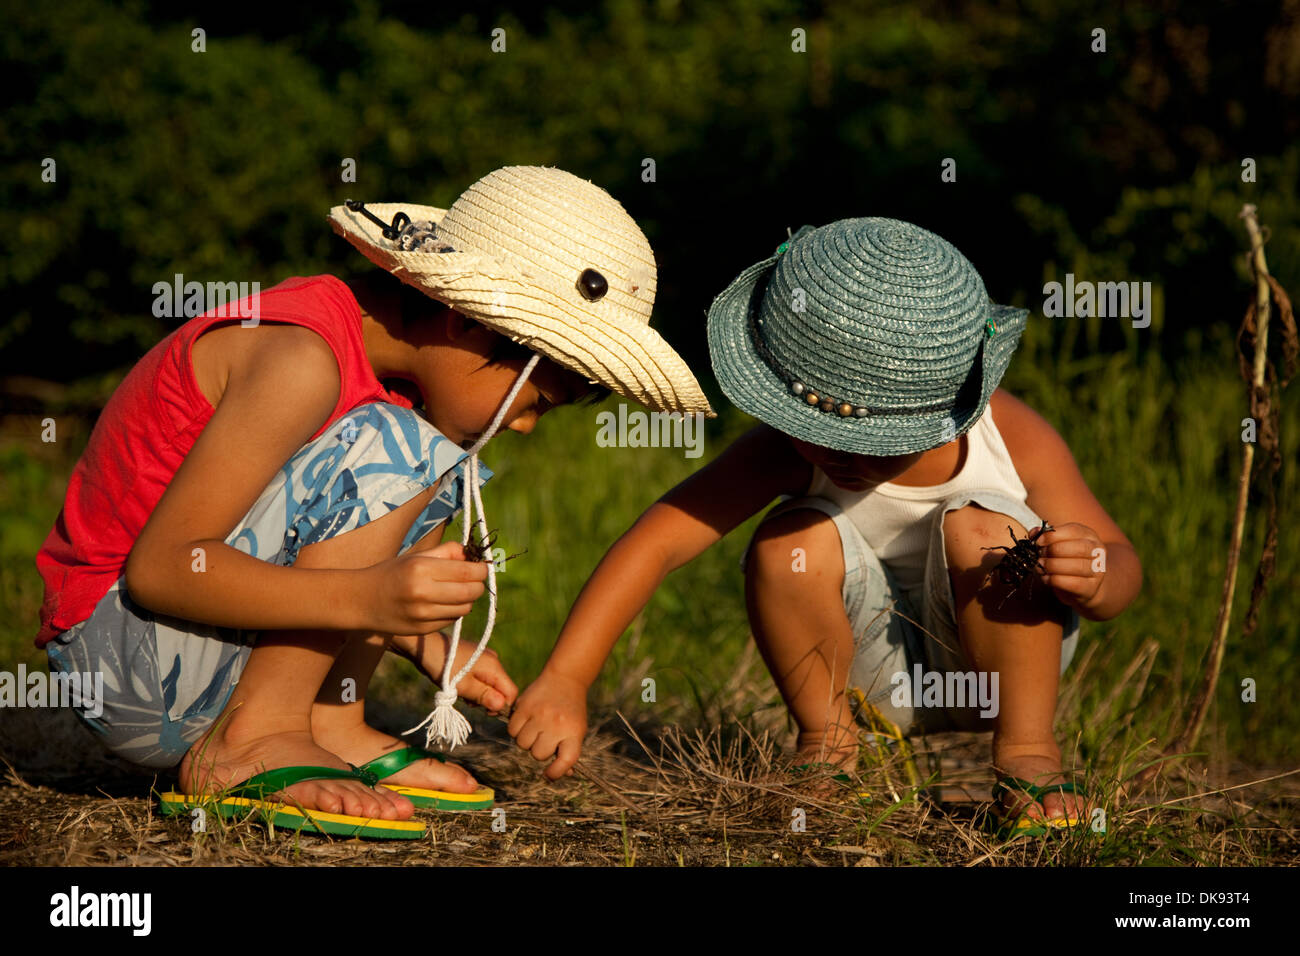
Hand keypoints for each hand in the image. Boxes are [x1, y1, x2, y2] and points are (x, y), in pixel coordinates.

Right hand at [365, 541, 487, 635]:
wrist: (360, 601)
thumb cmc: (391, 573)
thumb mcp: (415, 556)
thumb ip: (446, 552)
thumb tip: (472, 555)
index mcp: (421, 569)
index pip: (467, 572)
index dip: (481, 570)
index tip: (482, 567)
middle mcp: (422, 593)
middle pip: (470, 592)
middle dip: (478, 585)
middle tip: (473, 579)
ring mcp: (422, 615)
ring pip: (465, 608)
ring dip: (467, 599)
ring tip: (456, 591)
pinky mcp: (422, 630)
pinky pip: (451, 620)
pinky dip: (454, 611)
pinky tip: (442, 603)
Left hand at [395, 632, 517, 714]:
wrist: (426, 646)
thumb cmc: (443, 666)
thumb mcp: (463, 686)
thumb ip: (484, 696)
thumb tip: (502, 706)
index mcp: (494, 666)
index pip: (511, 692)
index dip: (502, 706)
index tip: (484, 712)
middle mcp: (493, 661)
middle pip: (501, 689)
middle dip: (487, 700)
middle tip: (468, 702)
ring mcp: (485, 659)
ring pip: (491, 685)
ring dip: (478, 694)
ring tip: (461, 693)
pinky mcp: (476, 660)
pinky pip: (482, 679)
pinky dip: (473, 686)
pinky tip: (460, 686)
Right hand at [508, 671, 588, 780]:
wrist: (565, 679)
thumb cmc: (571, 710)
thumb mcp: (577, 730)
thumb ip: (568, 752)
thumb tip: (556, 775)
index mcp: (574, 732)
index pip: (566, 761)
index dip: (556, 772)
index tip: (549, 774)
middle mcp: (557, 724)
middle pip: (538, 755)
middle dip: (539, 749)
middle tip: (545, 737)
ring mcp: (540, 715)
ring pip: (522, 744)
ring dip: (526, 740)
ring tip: (535, 727)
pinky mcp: (524, 706)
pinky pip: (512, 730)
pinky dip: (516, 729)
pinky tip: (525, 720)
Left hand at [1037, 522, 1106, 610]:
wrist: (1084, 586)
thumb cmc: (1067, 560)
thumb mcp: (1059, 545)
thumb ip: (1046, 537)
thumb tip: (1034, 533)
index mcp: (1089, 536)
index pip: (1074, 531)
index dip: (1053, 535)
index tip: (1038, 542)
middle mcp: (1097, 552)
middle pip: (1079, 548)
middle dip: (1054, 551)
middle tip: (1039, 555)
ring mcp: (1097, 571)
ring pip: (1078, 566)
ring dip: (1054, 566)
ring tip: (1040, 566)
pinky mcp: (1091, 588)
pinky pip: (1074, 584)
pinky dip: (1056, 580)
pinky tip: (1046, 578)